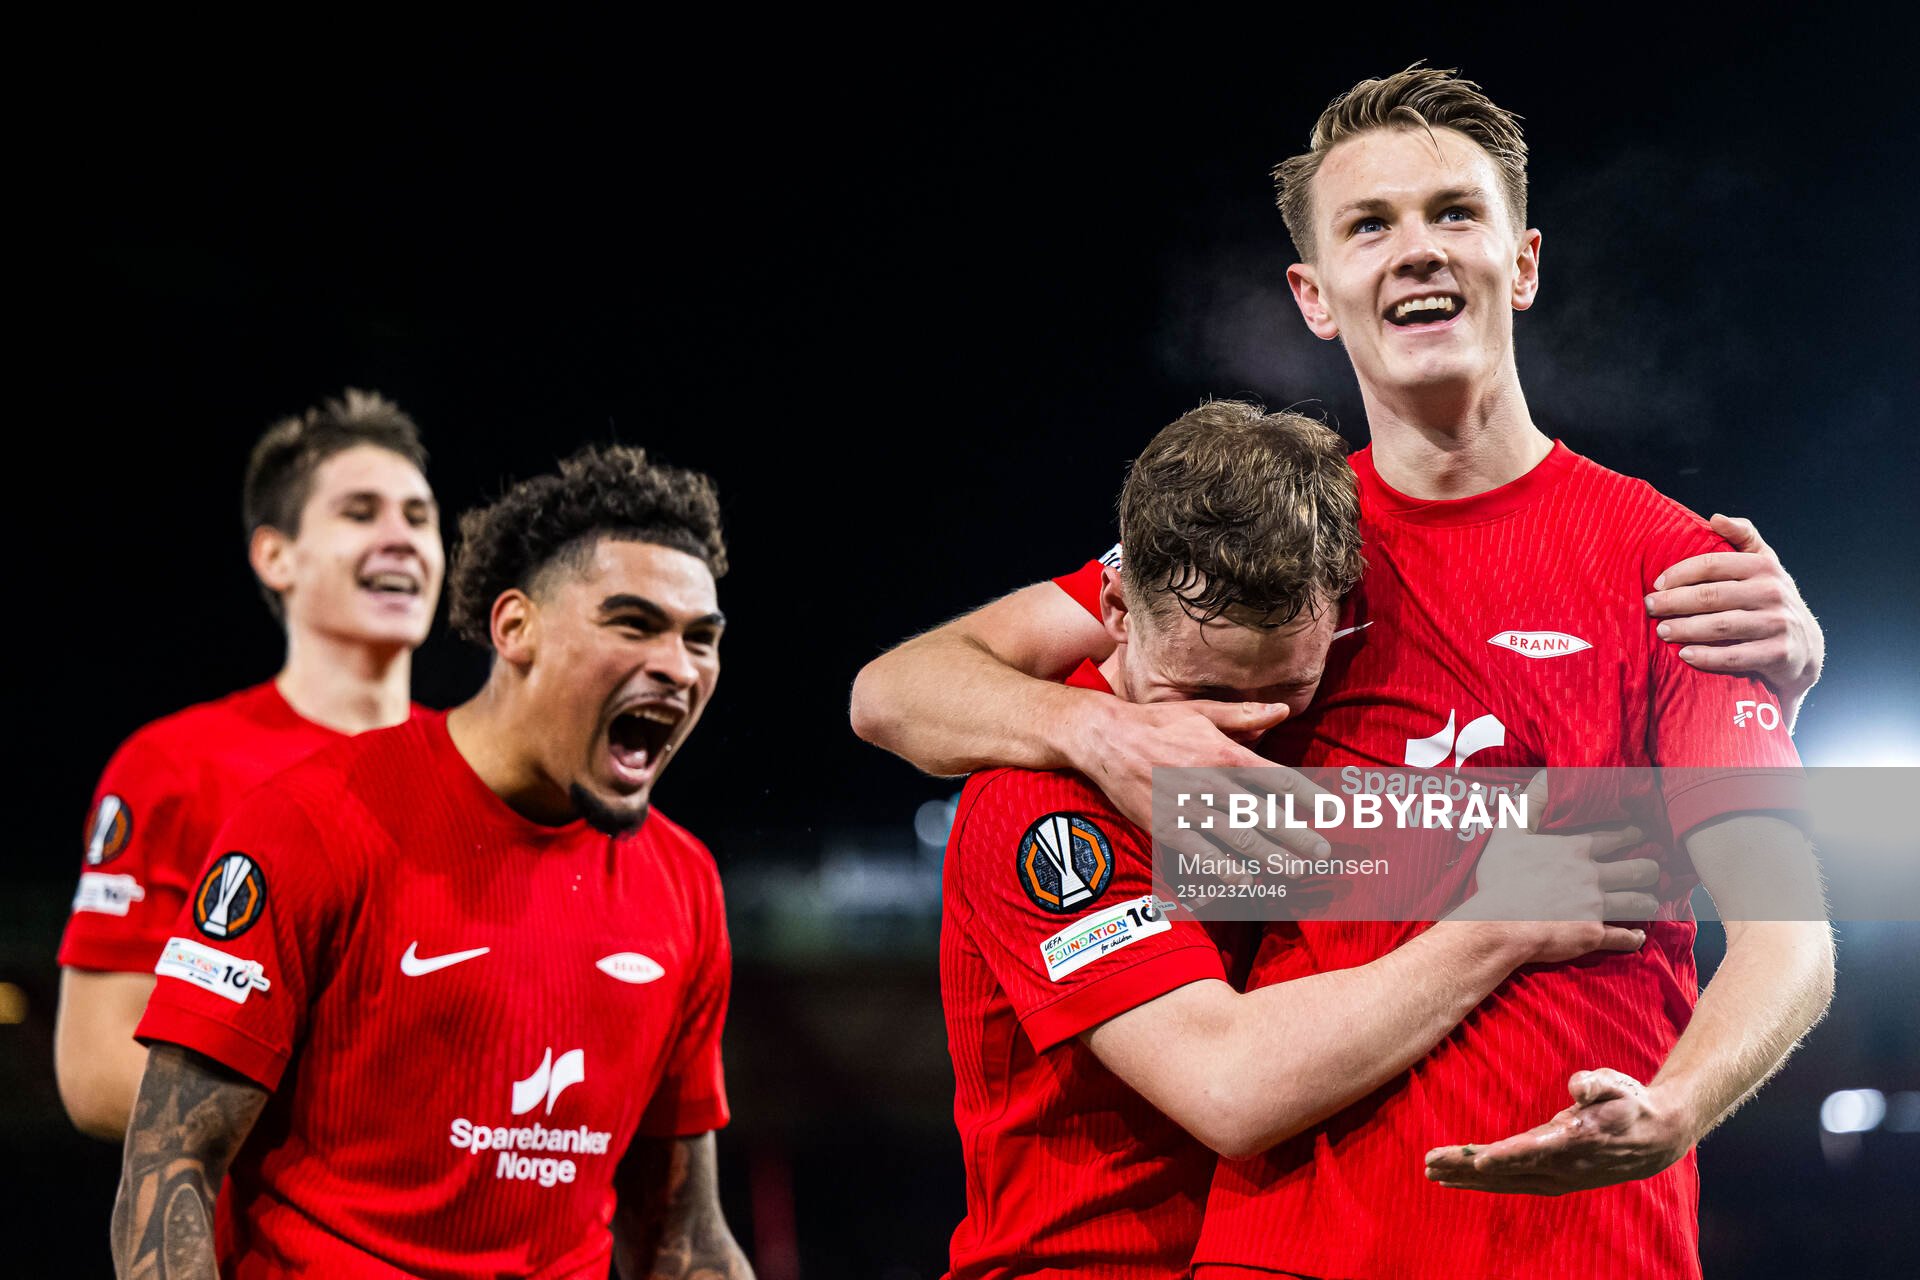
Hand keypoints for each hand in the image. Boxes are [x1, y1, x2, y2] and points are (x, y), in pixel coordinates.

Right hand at [1072, 696, 1332, 862]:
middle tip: (1322, 853)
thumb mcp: (1201, 711)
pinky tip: (1247, 882)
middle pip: (1263, 814)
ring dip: (1269, 856)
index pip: (1276, 778)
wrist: (1104, 739)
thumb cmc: (1156, 723)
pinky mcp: (1164, 826)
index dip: (1307, 796)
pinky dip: (1225, 868)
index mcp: (1223, 752)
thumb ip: (1244, 716)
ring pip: (1237, 837)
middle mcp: (1209, 781)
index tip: (1330, 811)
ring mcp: (1186, 807)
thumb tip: (1283, 710)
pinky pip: (1200, 852)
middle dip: (1295, 834)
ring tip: (1295, 870)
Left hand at [1423, 1068, 1692, 1194]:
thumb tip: (1577, 1083)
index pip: (1537, 1149)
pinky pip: (1512, 1183)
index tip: (1479, 1157)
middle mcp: (1563, 1165)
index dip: (1508, 1155)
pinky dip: (1484, 1182)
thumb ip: (1597, 1082)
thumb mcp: (1619, 1085)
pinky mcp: (1553, 1181)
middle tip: (1429, 1162)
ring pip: (1505, 1180)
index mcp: (1577, 1139)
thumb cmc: (1630, 1105)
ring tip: (1432, 1172)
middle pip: (1509, 1168)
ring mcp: (1557, 1177)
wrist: (1653, 1142)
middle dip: (1466, 1167)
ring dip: (1467, 1177)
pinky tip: (1459, 1179)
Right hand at [1446, 773, 1658, 964]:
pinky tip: (1638, 936)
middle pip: (1636, 869)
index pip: (1614, 837)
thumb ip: (1527, 803)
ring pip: (1638, 902)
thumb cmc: (1500, 878)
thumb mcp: (1507, 831)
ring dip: (1647, 901)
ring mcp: (1595, 907)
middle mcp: (1592, 877)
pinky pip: (1623, 937)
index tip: (1641, 833)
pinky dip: (1634, 938)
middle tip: (1652, 868)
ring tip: (1650, 900)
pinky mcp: (1593, 935)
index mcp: (1575, 850)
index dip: (1632, 834)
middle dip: (1649, 868)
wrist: (1497, 924)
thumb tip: (1543, 778)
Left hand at [1646, 514, 1822, 708]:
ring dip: (1685, 629)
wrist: (1804, 646)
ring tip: (1661, 631)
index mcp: (1763, 566)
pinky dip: (1706, 657)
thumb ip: (1743, 536)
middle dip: (1674, 602)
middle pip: (1711, 596)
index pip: (1712, 564)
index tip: (1656, 584)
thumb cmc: (1769, 598)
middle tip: (1649, 608)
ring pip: (1720, 626)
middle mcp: (1772, 592)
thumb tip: (1716, 517)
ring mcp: (1777, 624)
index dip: (1679, 573)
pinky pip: (1734, 657)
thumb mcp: (1764, 562)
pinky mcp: (1778, 654)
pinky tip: (1684, 655)